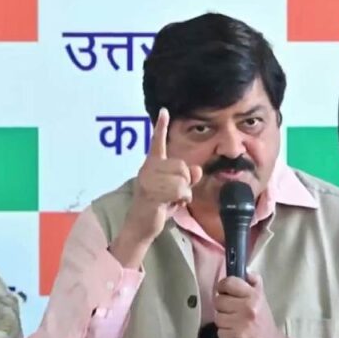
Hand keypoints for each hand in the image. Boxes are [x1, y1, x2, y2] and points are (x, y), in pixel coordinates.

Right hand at [111, 108, 202, 267]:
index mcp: (152, 164)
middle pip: (182, 165)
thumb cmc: (158, 207)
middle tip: (174, 194)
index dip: (161, 126)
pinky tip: (172, 205)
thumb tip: (197, 170)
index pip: (157, 142)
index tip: (165, 111)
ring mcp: (148, 179)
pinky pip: (179, 190)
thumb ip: (187, 178)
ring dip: (183, 193)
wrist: (141, 226)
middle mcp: (148, 168)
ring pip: (182, 179)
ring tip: (171, 200)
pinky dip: (181, 199)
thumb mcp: (176, 190)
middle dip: (185, 181)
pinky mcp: (152, 192)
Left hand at [214, 273, 300, 337]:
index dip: (223, 287)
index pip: (228, 283)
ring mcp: (240, 324)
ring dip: (224, 322)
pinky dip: (225, 335)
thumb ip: (254, 284)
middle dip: (223, 307)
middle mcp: (247, 308)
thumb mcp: (263, 300)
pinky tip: (234, 335)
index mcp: (254, 296)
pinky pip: (219, 332)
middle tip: (233, 312)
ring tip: (234, 325)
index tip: (225, 292)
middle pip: (219, 300)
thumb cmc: (264, 323)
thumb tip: (245, 271)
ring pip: (217, 317)